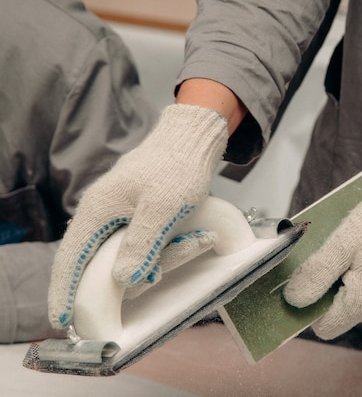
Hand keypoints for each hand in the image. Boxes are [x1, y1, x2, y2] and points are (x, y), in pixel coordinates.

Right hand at [48, 104, 227, 328]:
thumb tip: (123, 281)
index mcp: (98, 211)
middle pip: (104, 263)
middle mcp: (103, 216)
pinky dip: (172, 248)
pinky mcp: (140, 218)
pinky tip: (199, 237)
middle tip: (167, 270)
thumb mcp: (162, 208)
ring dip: (167, 256)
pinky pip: (149, 245)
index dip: (64, 292)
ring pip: (132, 256)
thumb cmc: (177, 168)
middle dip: (139, 273)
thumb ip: (140, 244)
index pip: (71, 259)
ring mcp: (121, 217)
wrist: (193, 140)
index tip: (62, 321)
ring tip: (200, 239)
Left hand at [283, 180, 361, 339]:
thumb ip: (316, 273)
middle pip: (344, 310)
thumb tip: (294, 299)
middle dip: (335, 285)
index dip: (313, 306)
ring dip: (355, 275)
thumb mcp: (342, 243)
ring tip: (361, 246)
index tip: (312, 279)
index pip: (325, 326)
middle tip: (338, 253)